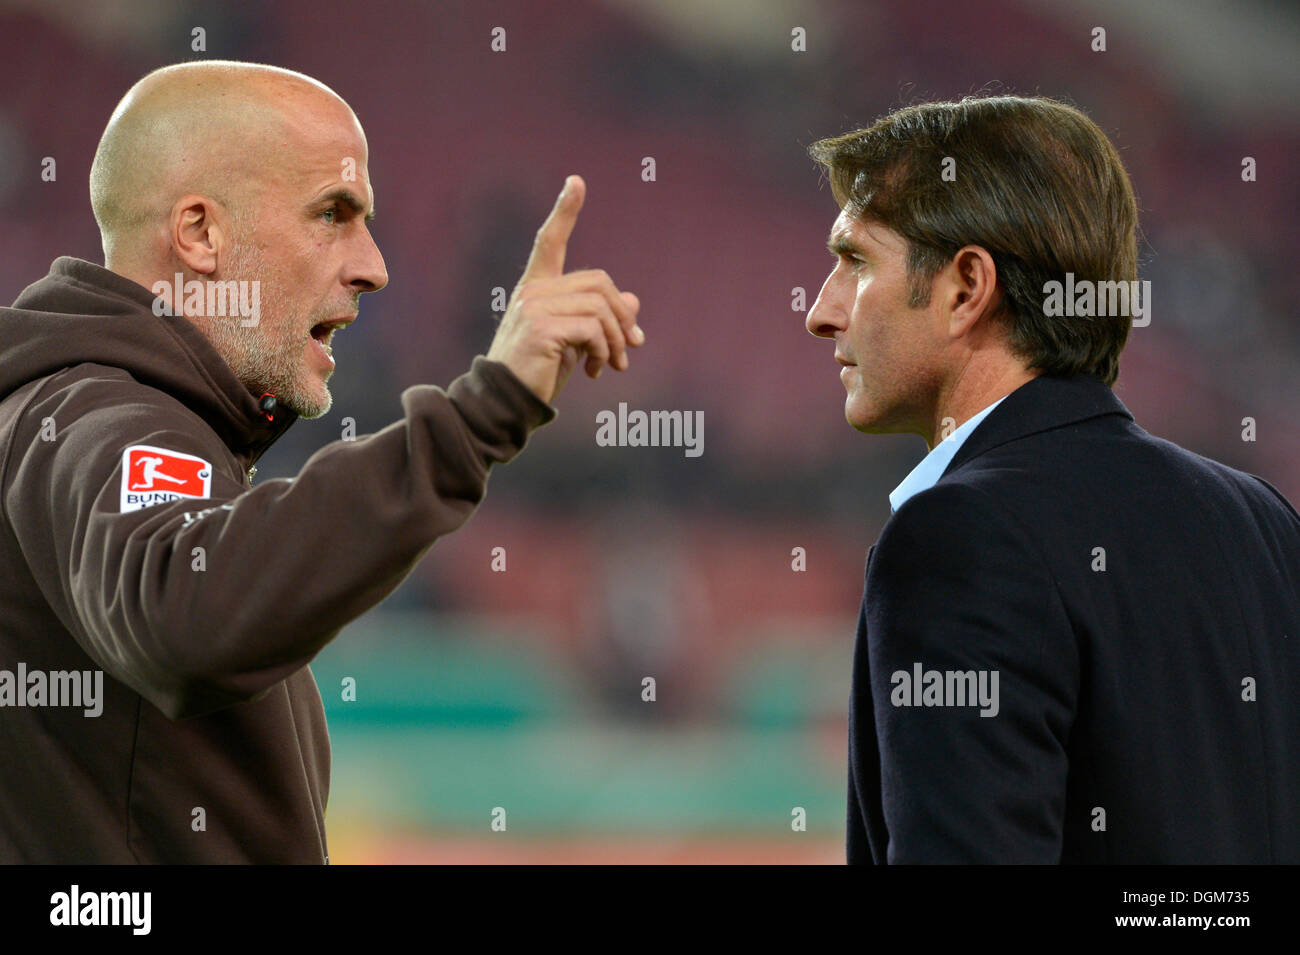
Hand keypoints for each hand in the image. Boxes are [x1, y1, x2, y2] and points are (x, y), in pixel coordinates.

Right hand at [486, 175, 643, 403]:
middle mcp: (532, 291)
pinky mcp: (540, 327)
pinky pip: (592, 329)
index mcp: (536, 288)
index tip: (576, 182)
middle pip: (599, 283)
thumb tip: (633, 301)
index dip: (564, 211)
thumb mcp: (576, 343)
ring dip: (616, 339)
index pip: (549, 241)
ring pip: (600, 307)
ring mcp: (533, 307)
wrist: (508, 403)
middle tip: (632, 346)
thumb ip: (600, 319)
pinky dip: (604, 351)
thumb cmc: (539, 373)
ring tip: (613, 364)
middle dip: (622, 315)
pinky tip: (596, 371)